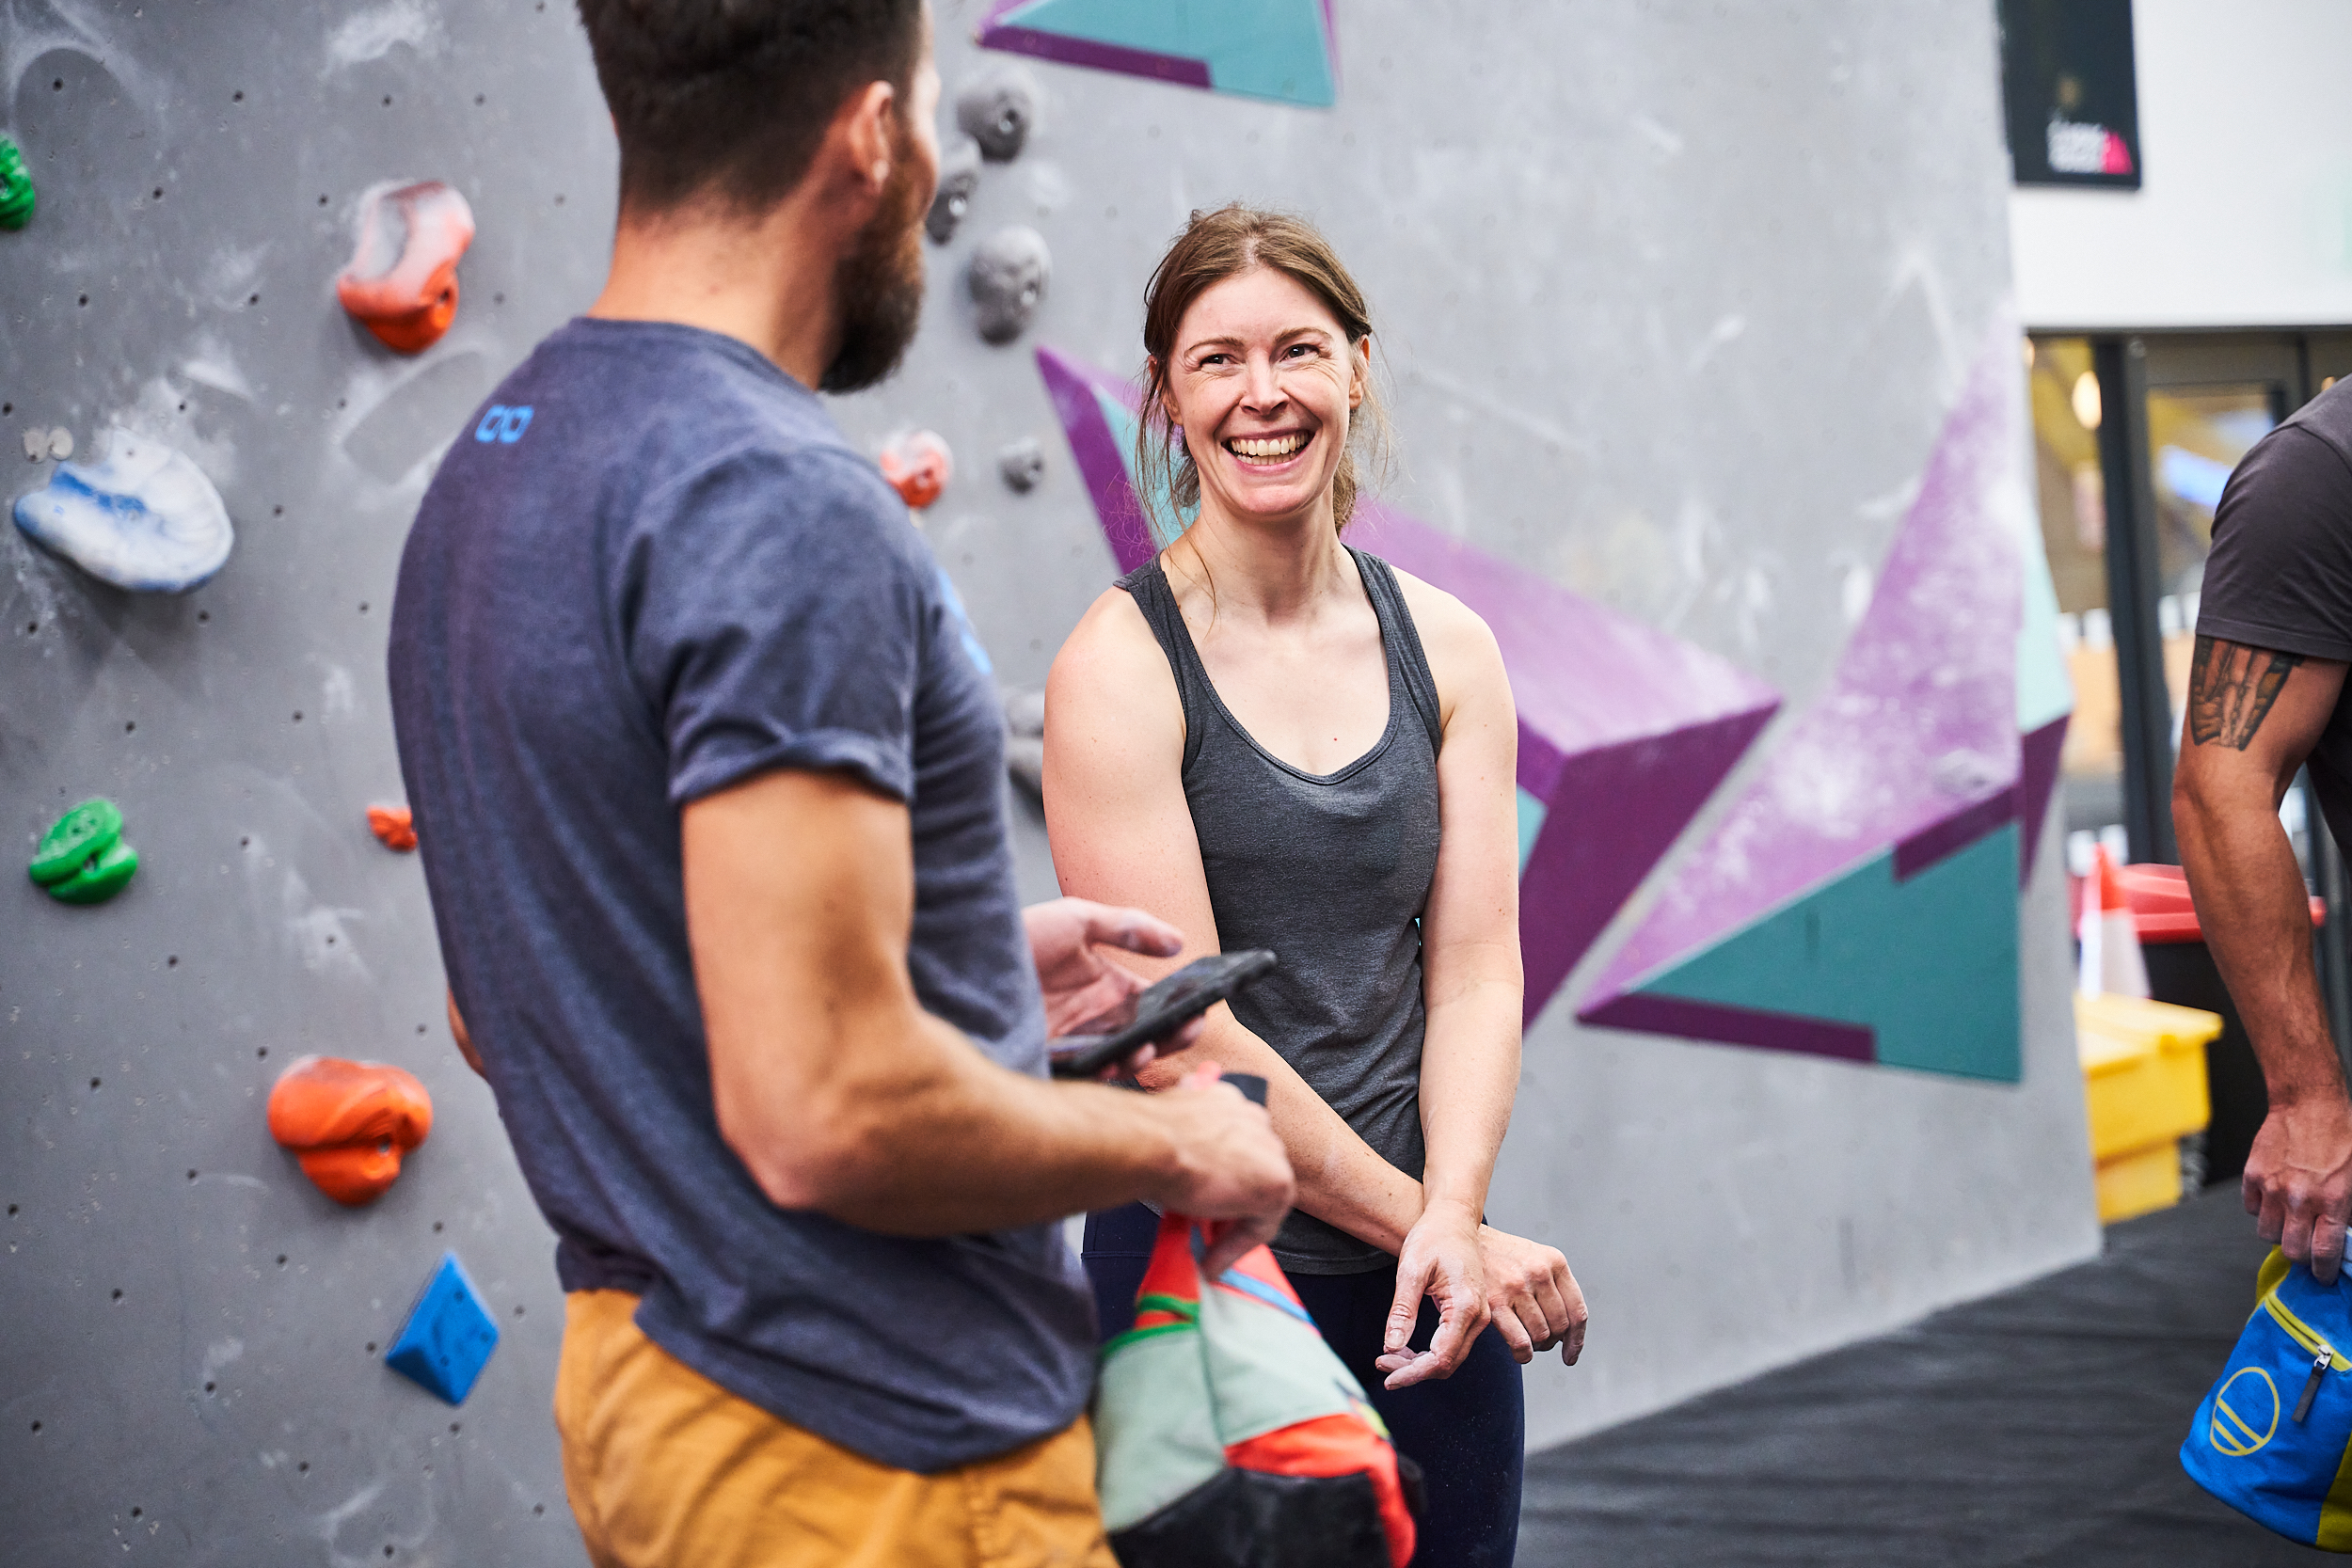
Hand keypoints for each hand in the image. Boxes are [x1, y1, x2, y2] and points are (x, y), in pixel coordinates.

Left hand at [1024, 897, 1204, 1075]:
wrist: (962, 958)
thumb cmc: (1015, 936)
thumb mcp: (1076, 918)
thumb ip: (1129, 927)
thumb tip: (1179, 942)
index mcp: (1106, 988)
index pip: (1155, 1004)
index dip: (1181, 1008)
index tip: (1199, 1008)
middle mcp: (1094, 1020)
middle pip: (1146, 1036)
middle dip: (1172, 1036)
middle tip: (1188, 1029)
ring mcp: (1073, 1044)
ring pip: (1120, 1059)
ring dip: (1140, 1055)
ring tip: (1145, 1043)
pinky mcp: (1049, 1063)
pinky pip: (1085, 1075)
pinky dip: (1103, 1070)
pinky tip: (1111, 1060)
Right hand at [1150, 1064, 1293, 1277]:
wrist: (1150, 1145)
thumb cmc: (1147, 1137)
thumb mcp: (1169, 1130)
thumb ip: (1185, 1136)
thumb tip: (1175, 1150)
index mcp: (1230, 1102)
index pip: (1235, 1149)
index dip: (1220, 1182)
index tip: (1202, 1206)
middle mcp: (1256, 1119)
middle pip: (1251, 1173)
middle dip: (1230, 1205)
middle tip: (1207, 1233)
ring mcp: (1271, 1150)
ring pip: (1259, 1199)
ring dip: (1233, 1230)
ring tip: (1208, 1254)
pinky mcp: (1277, 1183)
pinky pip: (1260, 1224)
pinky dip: (1236, 1247)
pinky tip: (1212, 1260)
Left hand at [1375, 1199, 1491, 1389]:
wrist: (1452, 1219)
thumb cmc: (1433, 1237)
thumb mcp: (1411, 1269)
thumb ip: (1403, 1310)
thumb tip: (1391, 1346)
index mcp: (1465, 1306)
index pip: (1441, 1358)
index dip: (1413, 1373)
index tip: (1388, 1377)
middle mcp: (1478, 1316)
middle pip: (1447, 1363)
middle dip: (1412, 1370)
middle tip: (1381, 1363)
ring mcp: (1478, 1317)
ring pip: (1450, 1358)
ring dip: (1419, 1364)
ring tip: (1388, 1357)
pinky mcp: (1471, 1315)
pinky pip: (1452, 1346)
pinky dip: (1428, 1354)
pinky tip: (1405, 1347)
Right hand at [1477, 1225, 1586, 1366]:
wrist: (1466, 1241)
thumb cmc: (1500, 1255)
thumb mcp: (1536, 1257)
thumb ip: (1554, 1286)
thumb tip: (1568, 1330)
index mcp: (1555, 1261)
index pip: (1577, 1311)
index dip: (1576, 1340)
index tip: (1570, 1354)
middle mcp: (1539, 1272)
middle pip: (1561, 1326)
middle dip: (1552, 1342)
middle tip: (1541, 1343)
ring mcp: (1517, 1286)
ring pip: (1541, 1336)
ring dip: (1536, 1347)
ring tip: (1526, 1342)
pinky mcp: (1495, 1301)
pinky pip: (1521, 1342)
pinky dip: (1523, 1354)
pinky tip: (1519, 1353)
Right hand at [2245, 1093, 2351, 1282]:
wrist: (2309, 1104)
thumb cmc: (2342, 1136)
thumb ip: (2349, 1210)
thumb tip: (2341, 1236)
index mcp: (2332, 1202)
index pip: (2324, 1253)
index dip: (2324, 1271)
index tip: (2324, 1275)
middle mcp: (2299, 1199)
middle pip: (2292, 1250)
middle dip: (2301, 1255)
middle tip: (2307, 1248)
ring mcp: (2272, 1188)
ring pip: (2267, 1233)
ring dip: (2280, 1232)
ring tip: (2290, 1220)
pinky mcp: (2252, 1176)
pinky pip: (2252, 1209)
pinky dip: (2262, 1210)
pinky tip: (2275, 1199)